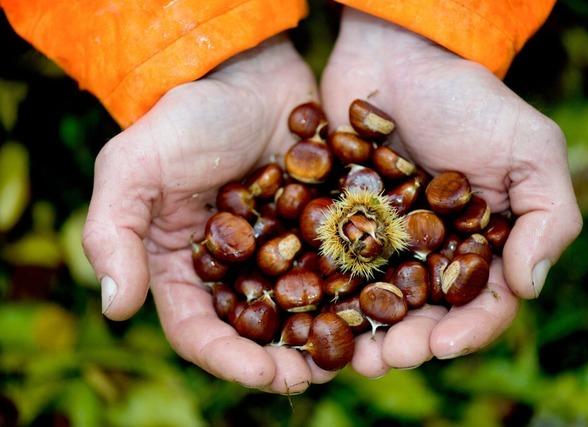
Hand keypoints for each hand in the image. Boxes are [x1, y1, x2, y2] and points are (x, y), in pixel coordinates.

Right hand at [82, 36, 336, 393]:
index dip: (230, 360)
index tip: (268, 375)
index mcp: (183, 267)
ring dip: (322, 338)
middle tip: (316, 377)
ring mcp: (276, 251)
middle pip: (254, 333)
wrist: (247, 73)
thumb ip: (113, 231)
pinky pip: (333, 270)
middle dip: (283, 361)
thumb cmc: (186, 117)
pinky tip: (375, 306)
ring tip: (352, 356)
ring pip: (298, 310)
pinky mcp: (315, 230)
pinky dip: (351, 292)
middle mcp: (231, 269)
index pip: (200, 331)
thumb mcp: (133, 167)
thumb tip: (114, 307)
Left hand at [320, 9, 582, 375]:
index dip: (466, 331)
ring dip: (362, 333)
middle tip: (383, 359)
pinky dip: (325, 292)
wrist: (397, 57)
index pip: (483, 303)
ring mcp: (384, 241)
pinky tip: (310, 312)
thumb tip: (529, 287)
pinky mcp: (342, 224)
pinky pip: (332, 267)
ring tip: (346, 353)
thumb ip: (546, 218)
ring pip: (375, 301)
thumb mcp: (530, 150)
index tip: (440, 344)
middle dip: (406, 342)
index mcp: (482, 244)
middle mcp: (433, 252)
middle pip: (423, 314)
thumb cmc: (468, 100)